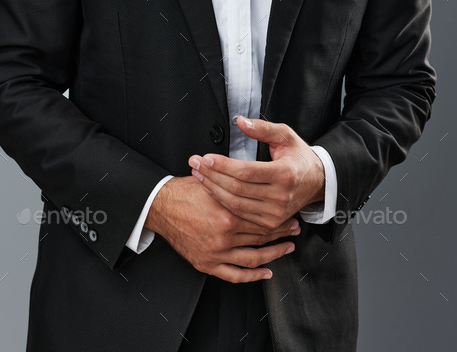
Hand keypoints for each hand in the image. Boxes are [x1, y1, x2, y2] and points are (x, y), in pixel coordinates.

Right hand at [144, 175, 299, 282]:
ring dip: (274, 254)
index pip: (261, 218)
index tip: (290, 215)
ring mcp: (216, 252)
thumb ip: (236, 187)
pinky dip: (253, 276)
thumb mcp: (213, 182)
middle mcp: (223, 234)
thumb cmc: (185, 191)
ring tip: (287, 247)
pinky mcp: (207, 263)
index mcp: (227, 212)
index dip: (279, 218)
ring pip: (253, 257)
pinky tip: (266, 272)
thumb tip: (258, 181)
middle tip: (294, 229)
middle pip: (261, 236)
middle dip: (281, 233)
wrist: (161, 206)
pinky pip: (235, 274)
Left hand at [188, 117, 325, 228]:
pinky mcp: (270, 222)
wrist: (317, 182)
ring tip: (198, 174)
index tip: (206, 157)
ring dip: (213, 188)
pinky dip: (222, 201)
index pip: (246, 171)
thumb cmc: (299, 157)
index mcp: (285, 174)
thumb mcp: (285, 136)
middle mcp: (280, 197)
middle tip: (195, 163)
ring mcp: (275, 213)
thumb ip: (262, 128)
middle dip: (211, 175)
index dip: (223, 165)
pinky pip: (240, 213)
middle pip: (237, 188)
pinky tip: (211, 189)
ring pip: (235, 204)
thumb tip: (241, 121)